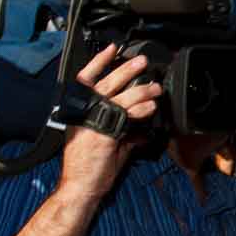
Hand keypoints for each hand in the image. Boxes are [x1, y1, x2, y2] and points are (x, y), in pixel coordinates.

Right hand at [58, 44, 162, 200]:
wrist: (80, 187)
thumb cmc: (90, 167)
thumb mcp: (105, 142)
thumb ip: (122, 130)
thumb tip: (140, 125)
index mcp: (79, 112)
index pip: (85, 79)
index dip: (98, 62)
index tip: (112, 49)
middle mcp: (83, 114)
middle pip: (105, 83)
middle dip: (125, 69)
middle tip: (142, 61)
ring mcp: (92, 123)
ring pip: (119, 97)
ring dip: (141, 90)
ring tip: (155, 87)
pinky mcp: (103, 135)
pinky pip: (124, 116)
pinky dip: (140, 110)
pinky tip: (150, 108)